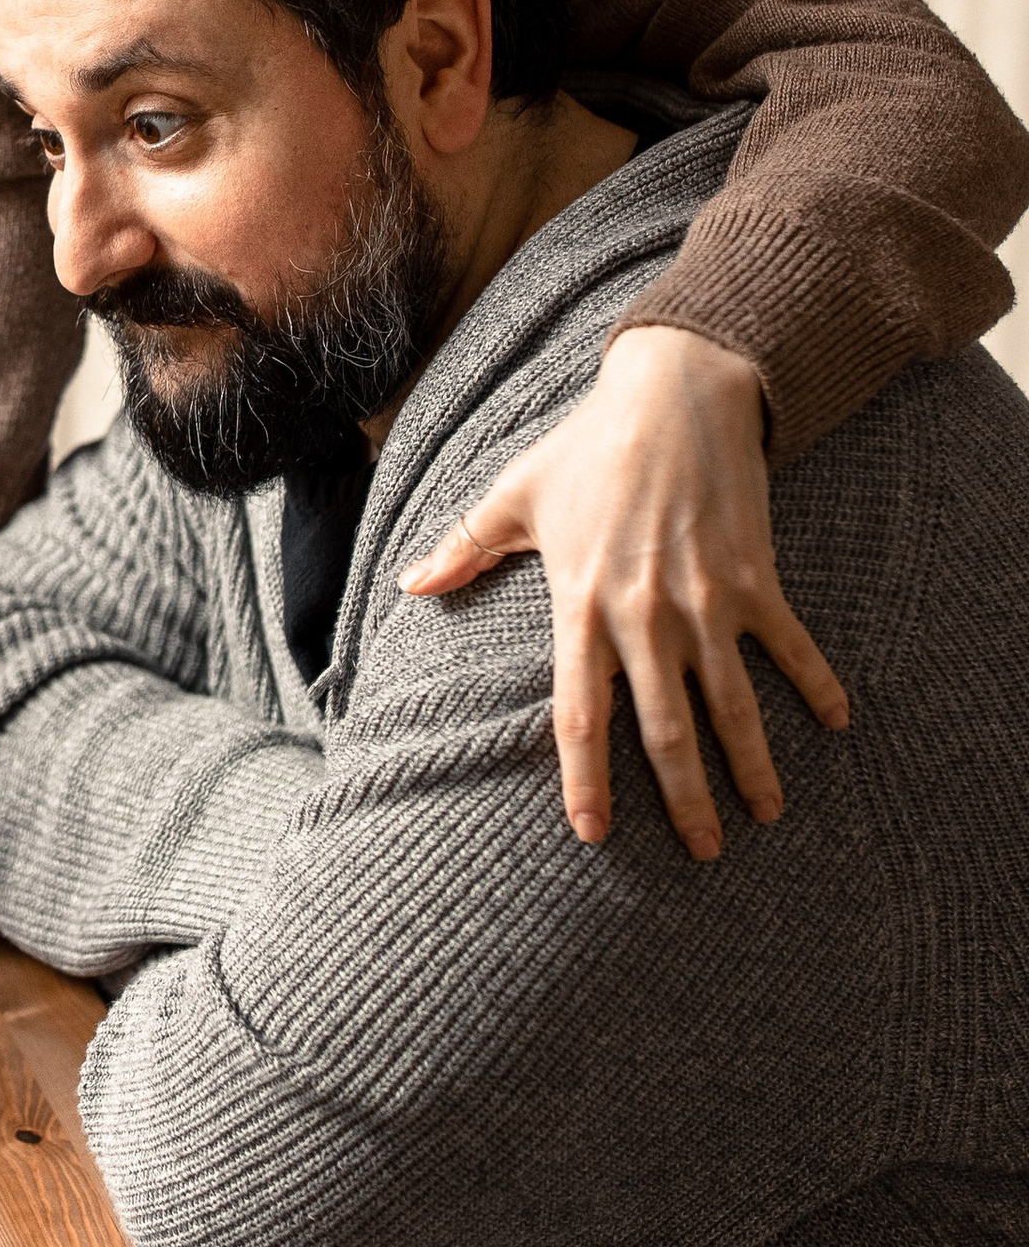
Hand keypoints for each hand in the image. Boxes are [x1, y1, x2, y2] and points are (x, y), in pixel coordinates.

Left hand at [401, 325, 849, 859]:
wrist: (673, 394)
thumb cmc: (586, 448)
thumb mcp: (513, 497)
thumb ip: (463, 550)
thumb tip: (411, 584)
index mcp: (579, 605)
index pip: (578, 713)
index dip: (586, 778)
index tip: (591, 834)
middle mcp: (642, 615)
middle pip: (663, 729)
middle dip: (683, 798)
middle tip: (701, 852)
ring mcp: (704, 600)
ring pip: (730, 704)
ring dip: (752, 764)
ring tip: (766, 815)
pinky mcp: (754, 576)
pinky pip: (788, 645)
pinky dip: (814, 684)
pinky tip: (834, 725)